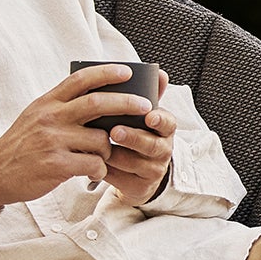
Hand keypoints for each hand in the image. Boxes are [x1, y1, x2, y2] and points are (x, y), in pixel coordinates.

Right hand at [0, 64, 166, 214]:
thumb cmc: (21, 145)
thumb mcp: (35, 115)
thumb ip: (60, 104)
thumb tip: (93, 92)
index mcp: (48, 103)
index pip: (80, 79)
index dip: (106, 72)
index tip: (127, 71)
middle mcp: (51, 118)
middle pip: (97, 103)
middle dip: (126, 103)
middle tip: (145, 106)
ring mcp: (54, 141)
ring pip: (100, 140)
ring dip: (109, 149)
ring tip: (103, 156)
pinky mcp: (57, 165)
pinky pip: (93, 164)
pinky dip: (99, 169)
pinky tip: (93, 172)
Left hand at [102, 67, 174, 206]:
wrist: (137, 171)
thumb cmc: (137, 133)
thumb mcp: (143, 116)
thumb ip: (149, 95)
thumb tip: (160, 72)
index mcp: (165, 129)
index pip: (168, 123)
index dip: (160, 120)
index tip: (149, 117)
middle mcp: (163, 150)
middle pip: (152, 145)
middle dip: (133, 138)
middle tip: (115, 131)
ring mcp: (152, 170)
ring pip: (134, 163)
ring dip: (116, 154)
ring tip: (98, 147)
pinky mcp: (138, 187)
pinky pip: (120, 179)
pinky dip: (106, 170)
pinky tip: (92, 163)